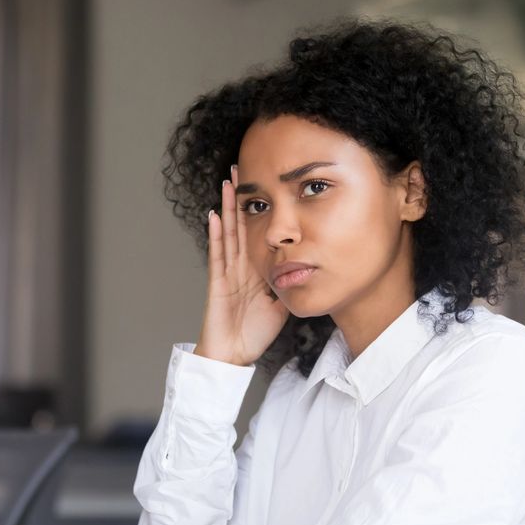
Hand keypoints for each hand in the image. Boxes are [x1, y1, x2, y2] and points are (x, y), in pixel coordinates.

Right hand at [194, 164, 289, 365]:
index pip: (259, 232)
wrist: (233, 356)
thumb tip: (310, 272)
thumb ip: (292, 287)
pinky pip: (217, 255)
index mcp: (255, 269)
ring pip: (228, 233)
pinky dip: (216, 235)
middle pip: (241, 224)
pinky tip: (214, 216)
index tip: (266, 184)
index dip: (261, 208)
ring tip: (227, 183)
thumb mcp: (282, 305)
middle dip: (242, 198)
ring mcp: (228, 272)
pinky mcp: (218, 283)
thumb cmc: (254, 333)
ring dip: (227, 208)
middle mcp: (240, 266)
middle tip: (241, 168)